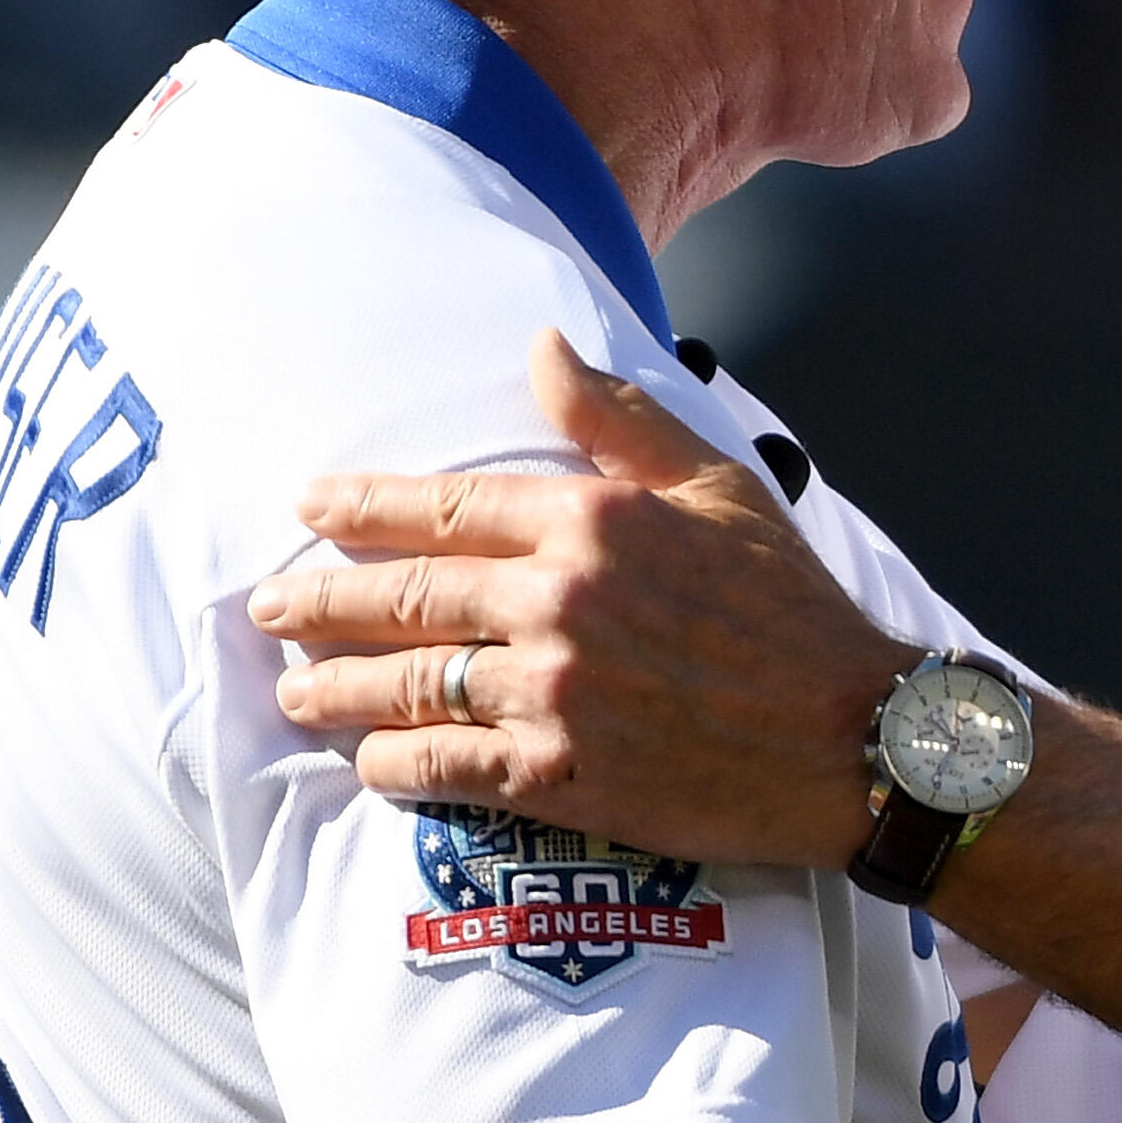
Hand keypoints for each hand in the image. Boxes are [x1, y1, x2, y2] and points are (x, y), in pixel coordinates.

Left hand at [246, 328, 910, 865]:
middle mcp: (559, 600)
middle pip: (404, 597)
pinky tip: (369, 763)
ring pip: (407, 685)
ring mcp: (554, 693)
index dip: (363, 507)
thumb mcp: (721, 486)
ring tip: (294, 690)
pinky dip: (393, 765)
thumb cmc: (795, 609)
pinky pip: (442, 767)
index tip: (310, 507)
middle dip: (319, 600)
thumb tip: (545, 347)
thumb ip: (620, 419)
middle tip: (267, 606)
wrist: (854, 738)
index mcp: (594, 519)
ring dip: (335, 688)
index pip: (446, 506)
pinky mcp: (561, 775)